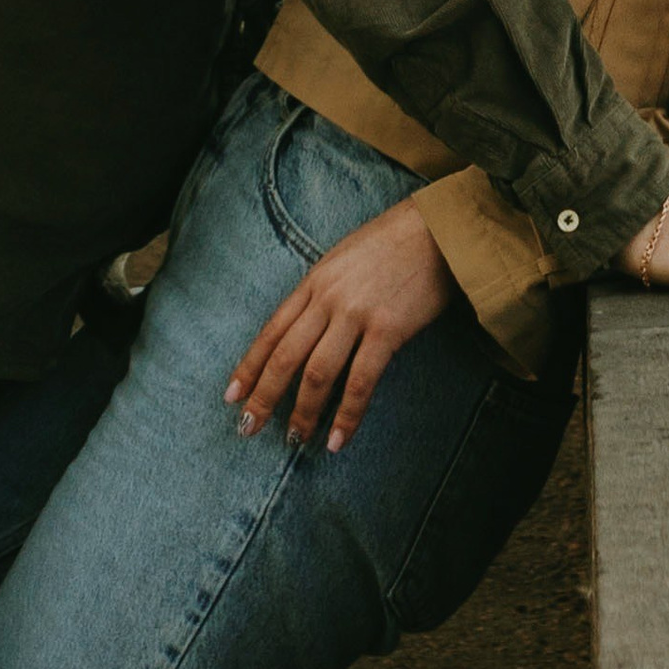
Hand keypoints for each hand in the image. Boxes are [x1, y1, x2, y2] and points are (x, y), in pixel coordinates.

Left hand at [225, 196, 457, 452]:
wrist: (435, 229)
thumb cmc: (391, 243)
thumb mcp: (342, 260)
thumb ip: (322, 293)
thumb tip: (305, 332)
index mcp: (315, 280)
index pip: (272, 330)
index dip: (250, 366)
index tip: (233, 396)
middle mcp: (328, 298)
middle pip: (286, 356)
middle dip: (264, 396)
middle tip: (249, 428)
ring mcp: (356, 313)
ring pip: (317, 373)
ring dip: (302, 412)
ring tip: (294, 440)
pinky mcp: (387, 329)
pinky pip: (360, 381)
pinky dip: (346, 414)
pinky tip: (338, 439)